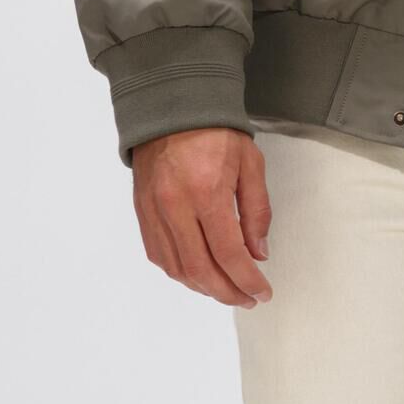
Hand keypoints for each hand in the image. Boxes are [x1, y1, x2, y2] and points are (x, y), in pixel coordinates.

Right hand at [132, 127, 272, 306]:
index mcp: (206, 192)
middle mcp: (175, 206)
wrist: (170, 104)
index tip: (262, 292)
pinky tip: (198, 275)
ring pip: (177, 268)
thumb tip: (257, 254)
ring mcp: (154, 211)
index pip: (229, 254)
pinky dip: (180, 272)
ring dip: (204, 288)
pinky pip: (158, 254)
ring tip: (227, 290)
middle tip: (247, 298)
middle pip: (201, 270)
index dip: (248, 280)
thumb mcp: (250, 164)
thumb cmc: (215, 131)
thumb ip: (257, 212)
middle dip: (228, 293)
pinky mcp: (141, 211)